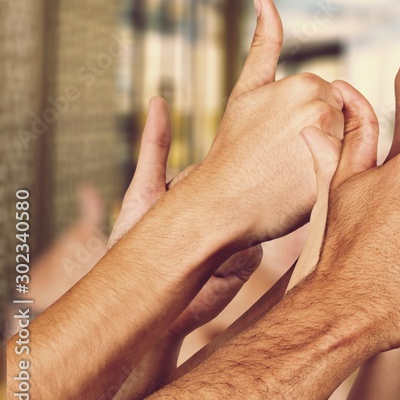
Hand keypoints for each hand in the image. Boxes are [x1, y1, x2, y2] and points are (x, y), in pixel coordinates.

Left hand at [109, 96, 262, 339]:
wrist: (141, 300)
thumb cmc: (134, 244)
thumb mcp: (144, 189)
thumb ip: (155, 146)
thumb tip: (158, 99)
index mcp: (205, 188)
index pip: (232, 158)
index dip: (241, 144)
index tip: (253, 125)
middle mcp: (227, 209)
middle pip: (255, 183)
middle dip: (260, 173)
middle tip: (260, 160)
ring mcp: (241, 235)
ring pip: (264, 210)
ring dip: (263, 204)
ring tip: (261, 192)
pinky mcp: (249, 260)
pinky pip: (265, 240)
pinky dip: (263, 231)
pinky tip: (260, 223)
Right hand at [189, 0, 344, 244]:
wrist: (220, 203)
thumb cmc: (233, 148)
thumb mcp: (248, 89)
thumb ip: (264, 43)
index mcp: (306, 83)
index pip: (331, 100)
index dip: (308, 122)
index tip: (282, 139)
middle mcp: (322, 106)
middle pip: (343, 121)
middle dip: (323, 137)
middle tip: (286, 158)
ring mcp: (331, 141)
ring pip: (348, 145)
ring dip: (330, 157)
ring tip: (292, 172)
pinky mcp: (335, 174)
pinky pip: (347, 172)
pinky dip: (331, 177)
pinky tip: (302, 184)